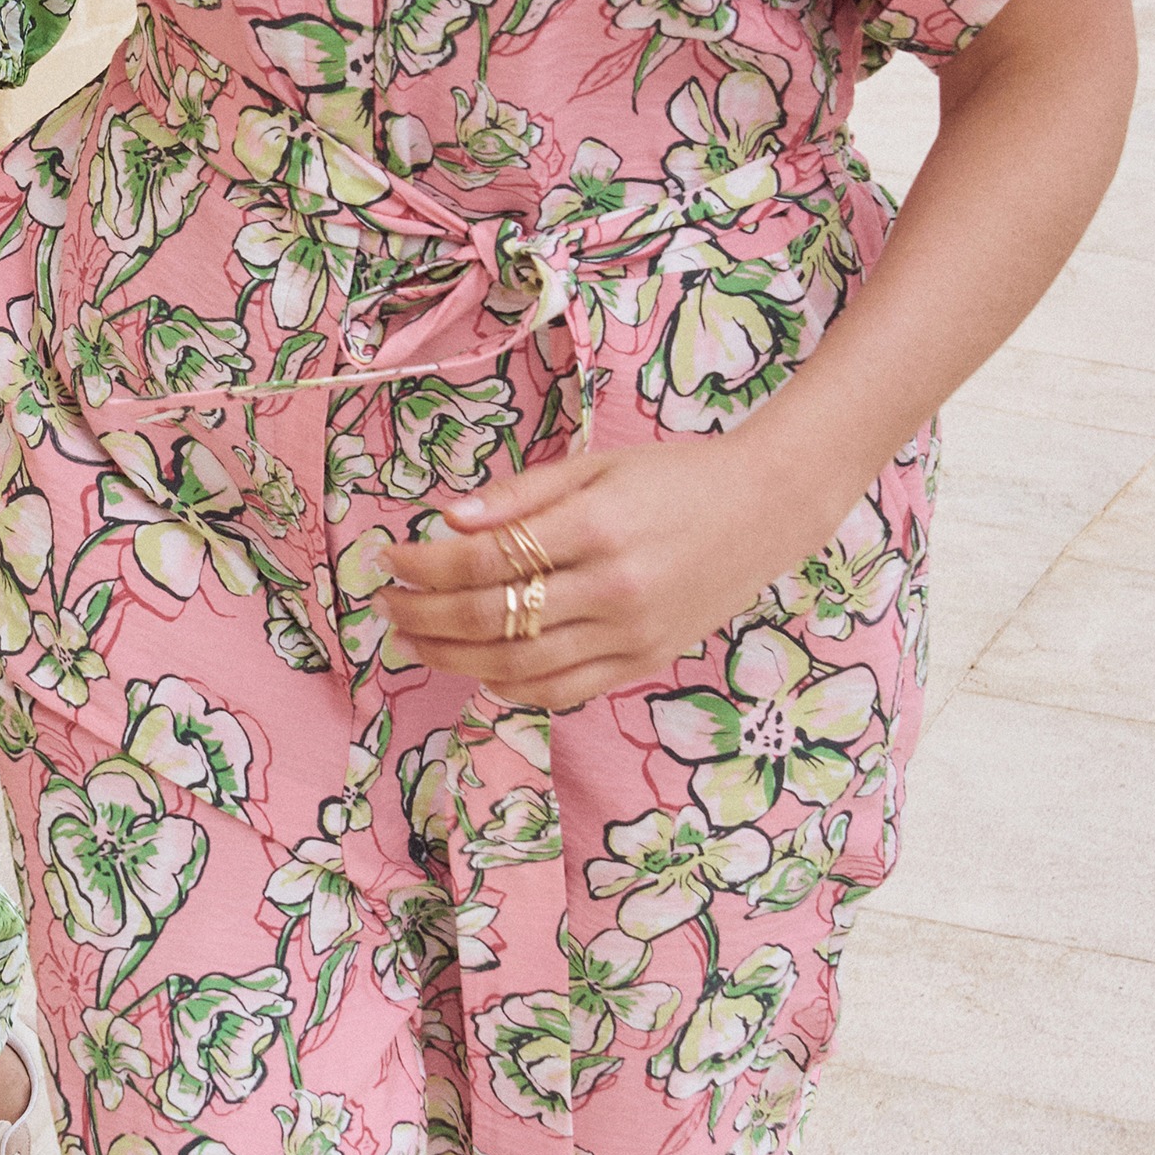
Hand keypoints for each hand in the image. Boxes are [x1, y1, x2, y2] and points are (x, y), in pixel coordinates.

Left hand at [382, 426, 857, 710]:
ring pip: (521, 664)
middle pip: (494, 617)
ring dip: (454, 657)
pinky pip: (566, 690)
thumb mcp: (595, 465)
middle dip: (425, 615)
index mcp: (597, 529)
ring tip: (413, 640)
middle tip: (386, 604)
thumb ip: (521, 495)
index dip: (426, 564)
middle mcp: (614, 589)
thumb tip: (447, 519)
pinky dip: (513, 687)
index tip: (390, 557)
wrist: (768, 508)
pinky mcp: (646, 660)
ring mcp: (632, 633)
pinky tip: (479, 670)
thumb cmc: (674, 476)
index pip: (487, 560)